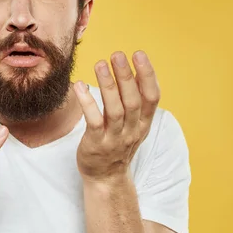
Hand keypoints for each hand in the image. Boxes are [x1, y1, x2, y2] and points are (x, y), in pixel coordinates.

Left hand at [73, 51, 159, 182]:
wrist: (106, 177)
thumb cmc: (117, 143)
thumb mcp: (133, 124)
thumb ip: (135, 100)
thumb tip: (134, 70)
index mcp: (143, 123)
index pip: (152, 97)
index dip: (147, 75)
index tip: (139, 54)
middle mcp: (132, 130)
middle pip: (132, 101)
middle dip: (126, 76)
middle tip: (117, 55)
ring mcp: (115, 138)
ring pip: (115, 110)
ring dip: (108, 85)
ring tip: (100, 64)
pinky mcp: (96, 144)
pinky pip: (94, 121)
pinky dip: (88, 103)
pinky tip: (80, 86)